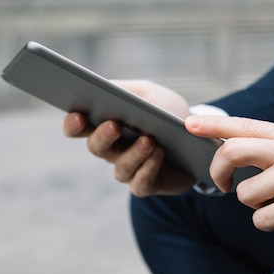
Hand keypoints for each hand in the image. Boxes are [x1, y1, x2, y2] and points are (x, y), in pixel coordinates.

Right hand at [63, 80, 194, 195]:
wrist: (200, 134)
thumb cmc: (167, 111)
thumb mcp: (147, 93)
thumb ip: (125, 90)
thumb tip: (104, 89)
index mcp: (105, 124)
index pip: (78, 128)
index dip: (73, 124)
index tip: (77, 115)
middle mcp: (112, 150)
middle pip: (96, 148)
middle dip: (103, 137)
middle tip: (114, 125)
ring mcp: (128, 169)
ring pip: (121, 167)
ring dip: (133, 153)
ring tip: (148, 140)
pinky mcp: (146, 184)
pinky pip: (141, 182)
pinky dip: (149, 168)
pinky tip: (158, 153)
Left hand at [185, 115, 273, 236]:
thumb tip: (235, 152)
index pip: (243, 125)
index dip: (212, 125)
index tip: (189, 124)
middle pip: (231, 153)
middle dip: (218, 171)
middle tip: (222, 185)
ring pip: (244, 194)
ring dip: (256, 205)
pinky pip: (262, 219)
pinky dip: (270, 223)